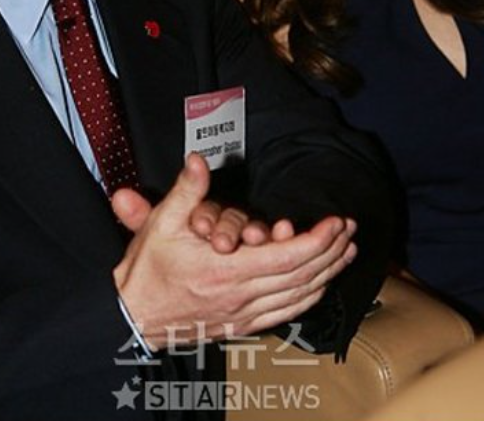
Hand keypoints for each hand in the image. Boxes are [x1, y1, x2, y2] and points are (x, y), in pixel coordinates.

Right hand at [111, 154, 356, 348]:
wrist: (133, 317)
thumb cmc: (148, 269)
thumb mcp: (162, 223)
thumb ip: (186, 191)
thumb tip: (196, 159)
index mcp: (226, 271)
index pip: (287, 257)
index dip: (318, 240)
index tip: (336, 221)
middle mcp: (241, 296)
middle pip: (303, 276)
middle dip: (332, 250)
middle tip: (350, 228)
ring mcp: (244, 314)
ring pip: (300, 296)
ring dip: (328, 272)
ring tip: (347, 250)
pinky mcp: (243, 325)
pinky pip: (287, 313)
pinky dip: (310, 296)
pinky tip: (321, 282)